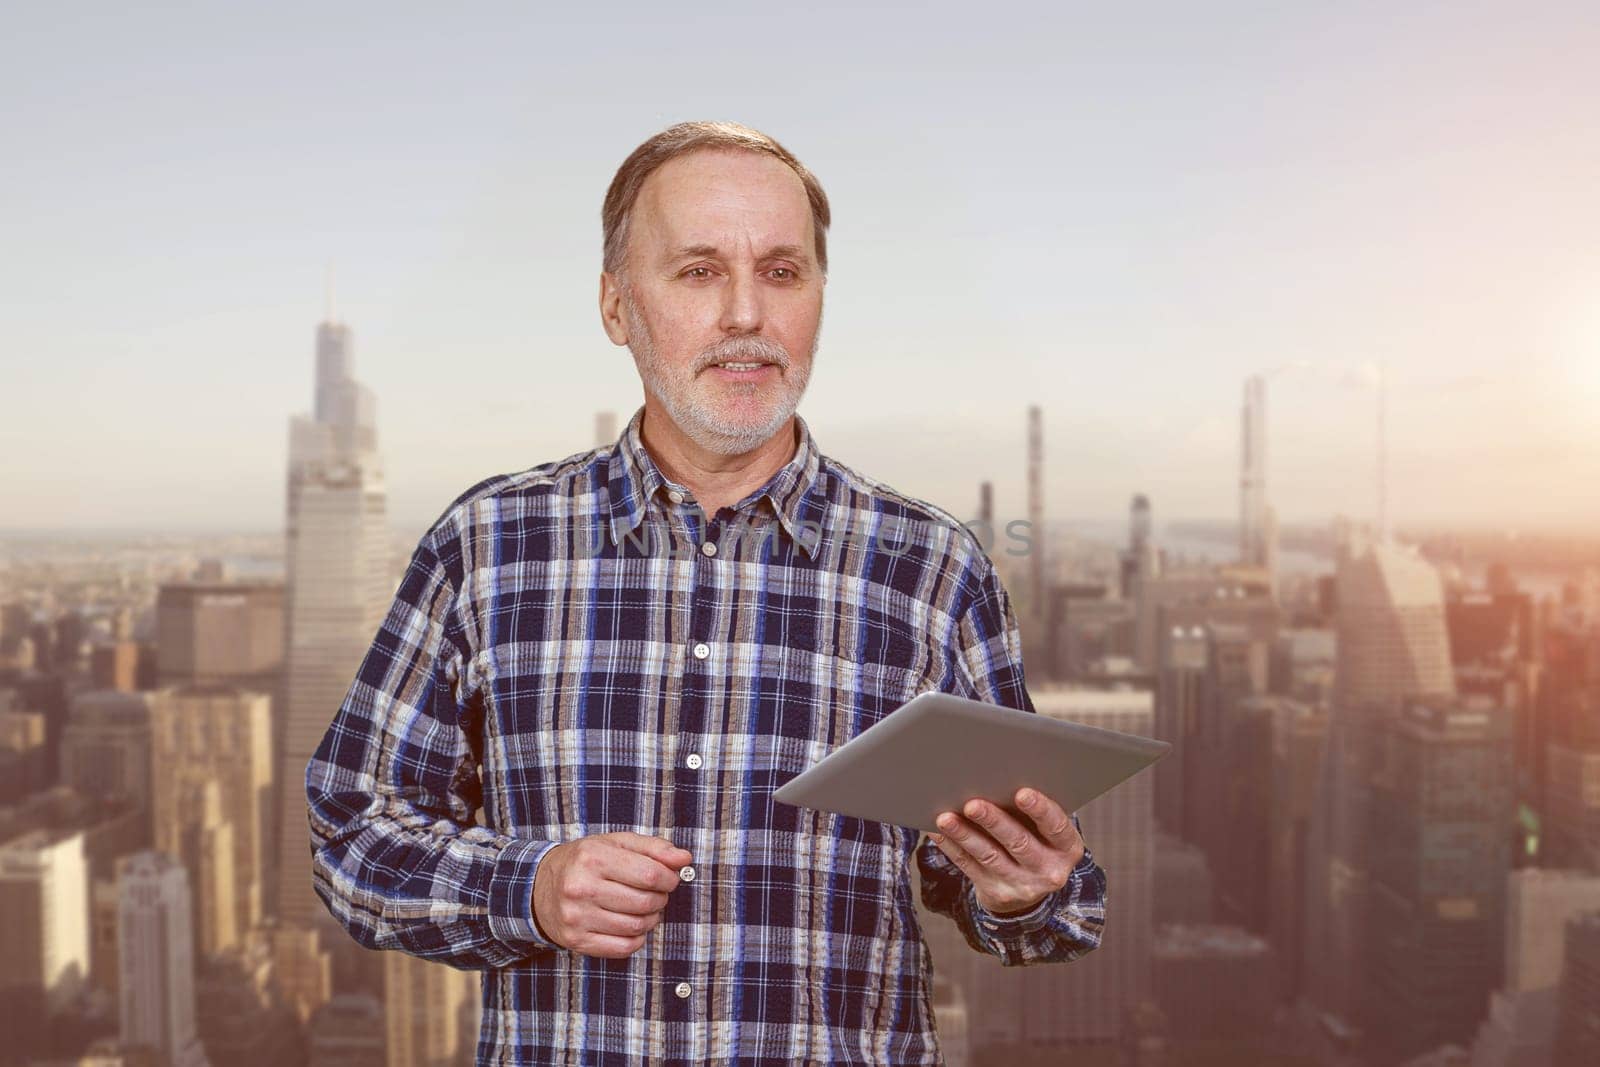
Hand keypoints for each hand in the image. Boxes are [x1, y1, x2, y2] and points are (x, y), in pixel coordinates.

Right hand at [532, 832, 691, 957]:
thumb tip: (684, 858)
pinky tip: (632, 925)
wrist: (539, 888)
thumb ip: (653, 848)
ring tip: (644, 908)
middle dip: (660, 898)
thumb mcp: (616, 843)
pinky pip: (624, 948)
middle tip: (656, 893)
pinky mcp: (576, 941)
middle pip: (645, 902)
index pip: (649, 874)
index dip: (669, 878)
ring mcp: (577, 917)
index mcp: (593, 857)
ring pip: (636, 927)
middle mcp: (581, 888)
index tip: (669, 877)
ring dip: (651, 918)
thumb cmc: (585, 862)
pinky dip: (637, 938)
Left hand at [930, 786, 1084, 916]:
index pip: (1056, 827)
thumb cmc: (1038, 841)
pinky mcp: (996, 893)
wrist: (1030, 888)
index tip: (1022, 793)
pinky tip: (939, 832)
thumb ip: (1033, 812)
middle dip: (994, 821)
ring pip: (989, 856)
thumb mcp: (1047, 831)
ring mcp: (1022, 885)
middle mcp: (1049, 870)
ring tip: (946, 818)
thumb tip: (997, 778)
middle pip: (1019, 842)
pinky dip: (952, 848)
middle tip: (972, 804)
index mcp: (1067, 848)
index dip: (1040, 810)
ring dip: (965, 835)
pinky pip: (970, 868)